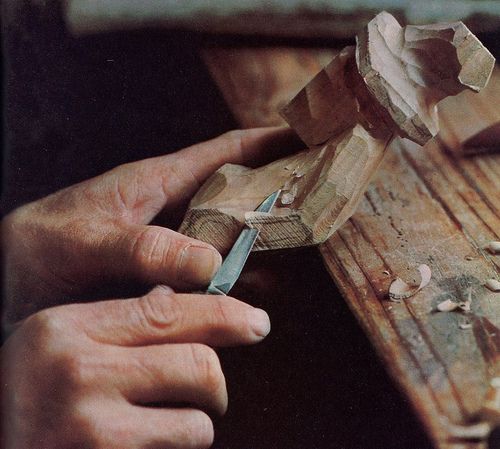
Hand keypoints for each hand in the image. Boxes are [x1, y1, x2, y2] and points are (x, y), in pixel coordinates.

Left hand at [2, 127, 300, 323]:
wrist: (6, 283)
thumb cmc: (34, 249)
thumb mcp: (83, 241)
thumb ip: (141, 246)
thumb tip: (208, 261)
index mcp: (155, 183)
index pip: (223, 152)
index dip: (268, 142)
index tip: (307, 137)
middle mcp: (170, 210)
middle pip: (237, 193)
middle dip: (277, 191)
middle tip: (317, 197)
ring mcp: (170, 242)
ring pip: (229, 235)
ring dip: (263, 241)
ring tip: (298, 245)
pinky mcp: (164, 274)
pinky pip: (213, 272)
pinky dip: (238, 278)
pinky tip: (259, 290)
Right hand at [2, 285, 270, 448]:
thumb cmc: (29, 396)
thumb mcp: (59, 344)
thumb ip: (118, 321)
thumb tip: (178, 298)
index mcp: (67, 328)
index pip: (168, 311)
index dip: (225, 315)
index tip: (256, 322)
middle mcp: (76, 373)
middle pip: (198, 365)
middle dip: (216, 381)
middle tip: (211, 389)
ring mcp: (88, 430)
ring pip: (197, 423)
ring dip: (194, 425)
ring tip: (163, 424)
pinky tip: (145, 445)